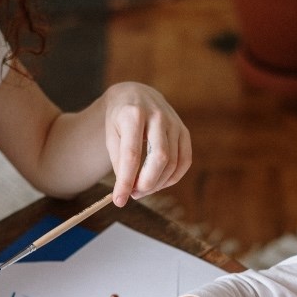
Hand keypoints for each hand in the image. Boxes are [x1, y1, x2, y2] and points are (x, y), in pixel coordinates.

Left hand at [101, 82, 190, 205]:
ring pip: (172, 162)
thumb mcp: (111, 136)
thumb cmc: (120, 119)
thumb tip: (128, 189)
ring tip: (142, 189)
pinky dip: (173, 178)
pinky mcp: (184, 131)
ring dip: (158, 183)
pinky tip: (159, 182)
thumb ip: (119, 161)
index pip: (131, 154)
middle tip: (134, 194)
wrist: (135, 96)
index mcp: (133, 114)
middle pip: (159, 158)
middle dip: (147, 183)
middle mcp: (157, 116)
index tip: (119, 201)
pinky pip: (184, 161)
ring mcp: (174, 123)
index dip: (126, 181)